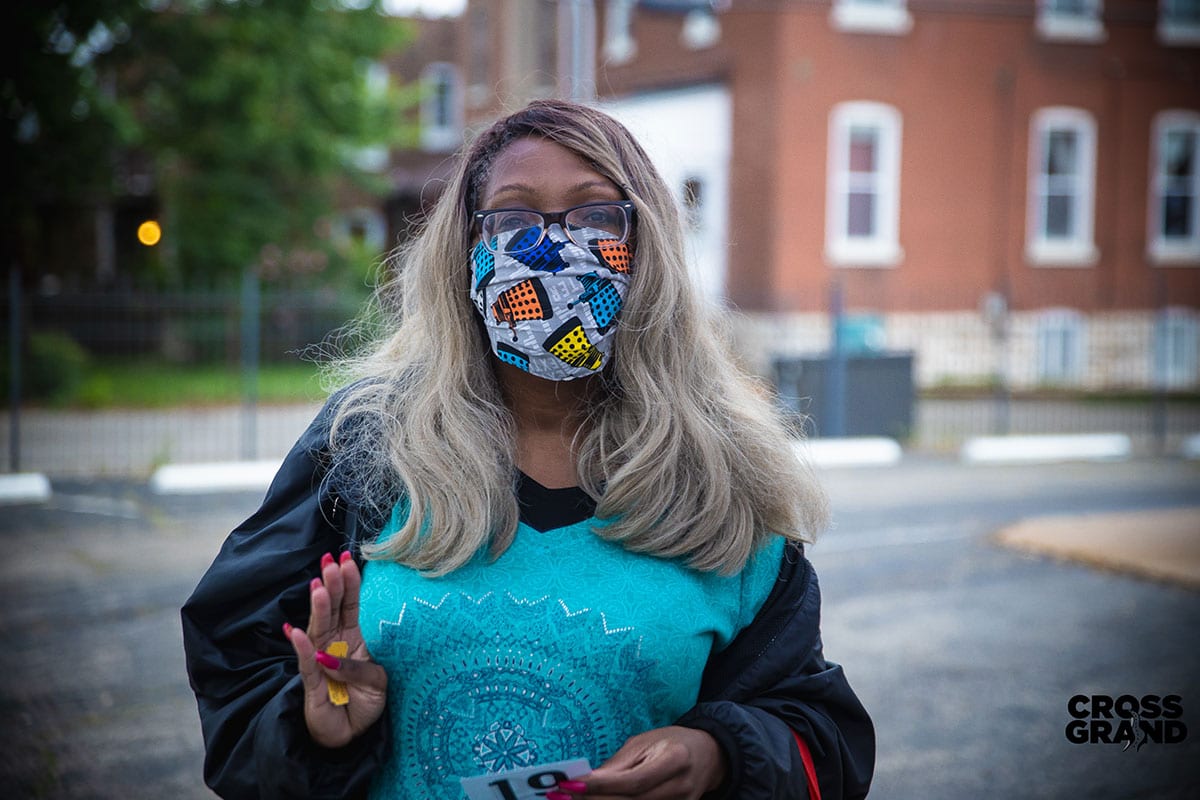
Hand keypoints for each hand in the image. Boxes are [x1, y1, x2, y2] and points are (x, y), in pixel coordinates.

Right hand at [282, 551, 387, 748]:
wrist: (351, 733)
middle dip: (332, 586)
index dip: (350, 583)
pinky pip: (306, 662)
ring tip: (318, 587)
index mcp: (354, 638)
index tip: (348, 558)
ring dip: (318, 608)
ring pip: (318, 629)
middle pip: (332, 610)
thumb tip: (331, 656)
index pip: (351, 605)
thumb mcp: (378, 682)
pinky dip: (301, 647)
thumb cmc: (366, 702)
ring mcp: (320, 660)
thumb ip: (361, 667)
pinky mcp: (312, 682)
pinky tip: (294, 631)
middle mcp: (334, 644)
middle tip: (330, 562)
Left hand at [557, 726, 727, 799]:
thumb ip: (618, 765)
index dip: (601, 787)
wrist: (709, 755)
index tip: (572, 785)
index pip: (632, 781)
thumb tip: (588, 780)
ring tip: (578, 799)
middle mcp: (681, 787)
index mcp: (675, 759)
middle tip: (566, 797)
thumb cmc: (672, 742)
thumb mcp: (645, 742)